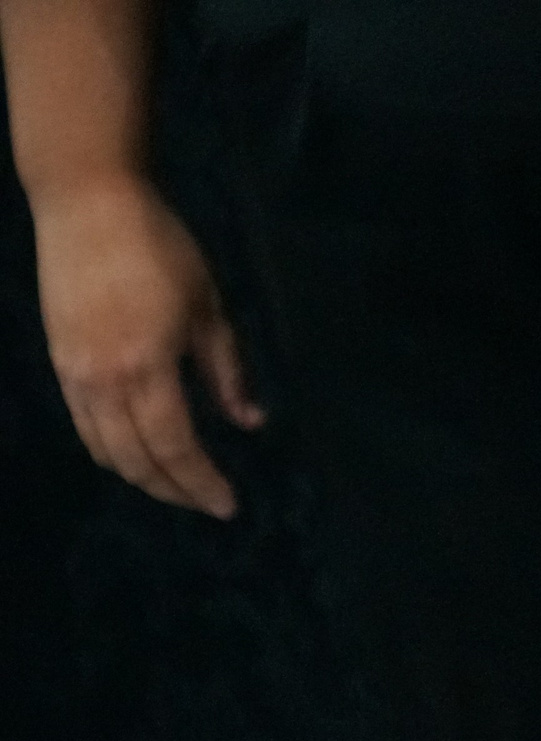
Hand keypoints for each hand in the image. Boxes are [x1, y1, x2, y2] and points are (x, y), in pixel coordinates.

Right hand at [29, 177, 264, 517]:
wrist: (86, 203)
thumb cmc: (160, 248)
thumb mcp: (210, 309)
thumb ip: (227, 372)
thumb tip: (250, 423)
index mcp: (147, 368)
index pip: (176, 448)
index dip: (202, 483)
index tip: (229, 506)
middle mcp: (103, 381)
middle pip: (137, 459)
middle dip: (175, 490)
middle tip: (208, 503)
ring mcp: (74, 373)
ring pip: (105, 450)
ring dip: (142, 477)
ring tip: (177, 486)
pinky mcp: (59, 362)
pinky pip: (84, 426)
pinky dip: (111, 451)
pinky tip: (137, 454)